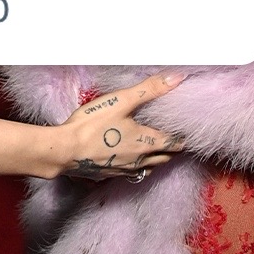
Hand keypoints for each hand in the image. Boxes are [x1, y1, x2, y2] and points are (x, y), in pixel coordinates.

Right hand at [60, 73, 185, 179]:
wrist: (65, 150)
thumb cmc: (92, 124)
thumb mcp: (121, 101)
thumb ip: (150, 89)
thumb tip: (177, 78)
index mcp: (146, 142)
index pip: (174, 143)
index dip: (182, 138)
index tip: (188, 133)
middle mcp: (140, 159)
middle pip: (165, 158)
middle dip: (173, 150)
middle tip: (177, 142)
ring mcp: (125, 170)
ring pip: (150, 168)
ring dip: (158, 160)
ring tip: (159, 152)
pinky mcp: (111, 174)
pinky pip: (133, 174)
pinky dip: (140, 167)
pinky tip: (133, 162)